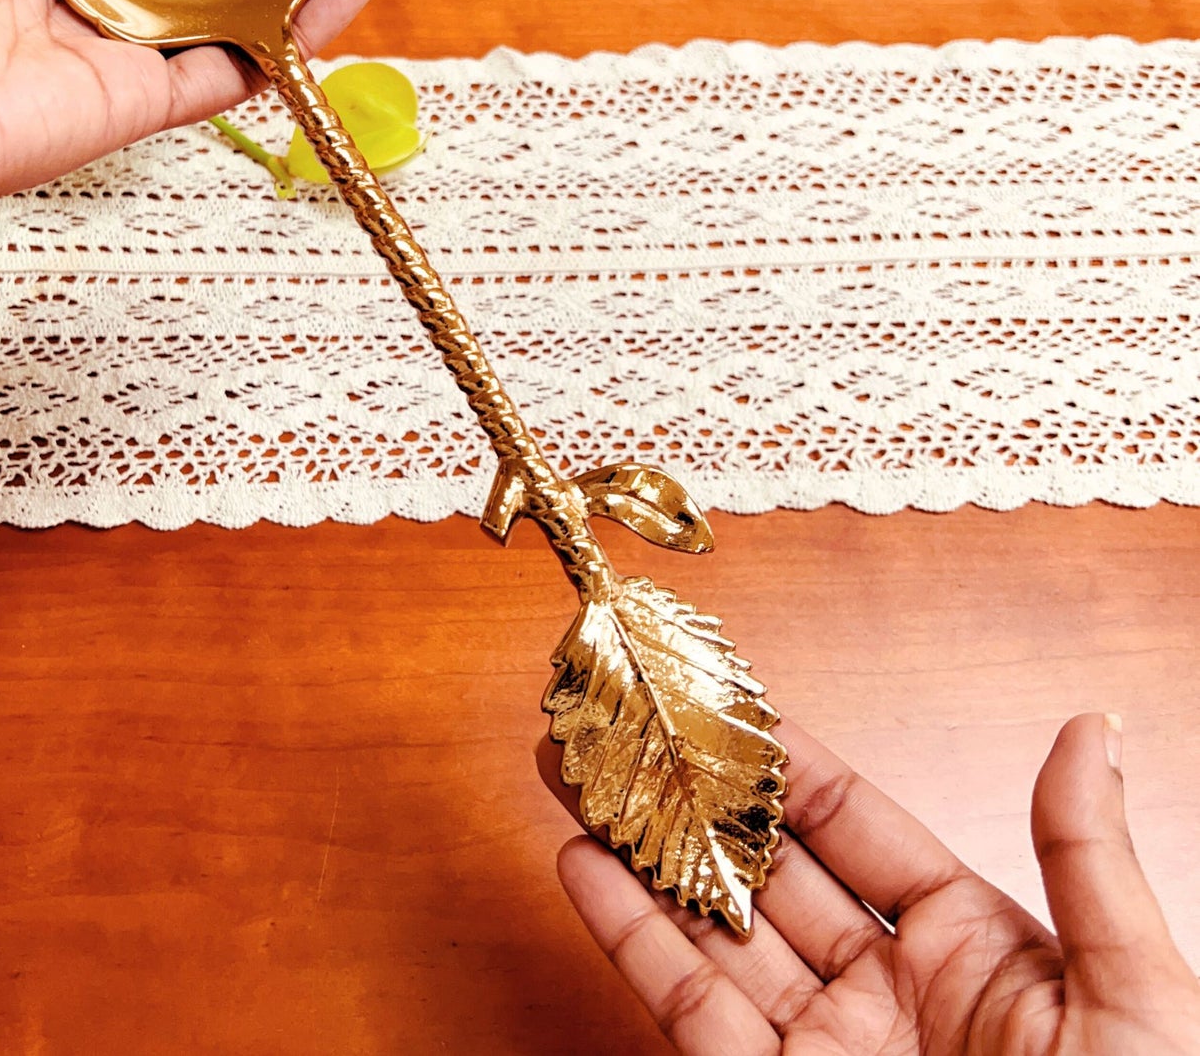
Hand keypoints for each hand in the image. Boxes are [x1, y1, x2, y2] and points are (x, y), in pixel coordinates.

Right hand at [539, 714, 1199, 1053]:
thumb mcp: (1135, 998)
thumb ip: (1085, 863)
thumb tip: (1090, 729)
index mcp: (972, 948)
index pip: (851, 822)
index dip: (782, 757)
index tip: (722, 695)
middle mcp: (885, 992)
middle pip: (763, 866)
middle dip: (689, 791)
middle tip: (624, 721)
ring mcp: (824, 1052)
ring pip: (710, 928)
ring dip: (639, 848)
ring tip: (581, 774)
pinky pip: (689, 1011)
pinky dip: (629, 937)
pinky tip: (585, 867)